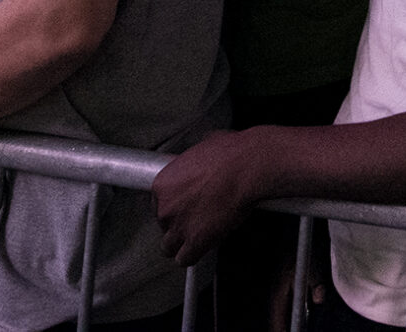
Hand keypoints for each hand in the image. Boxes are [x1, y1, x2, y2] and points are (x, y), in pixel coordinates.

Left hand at [154, 129, 281, 266]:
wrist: (248, 167)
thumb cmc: (232, 154)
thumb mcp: (205, 146)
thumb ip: (195, 159)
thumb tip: (202, 158)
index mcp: (163, 183)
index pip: (157, 203)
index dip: (173, 206)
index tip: (183, 207)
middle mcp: (165, 206)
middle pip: (163, 224)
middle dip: (179, 223)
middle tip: (195, 218)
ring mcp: (179, 226)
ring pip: (169, 246)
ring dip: (181, 243)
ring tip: (194, 238)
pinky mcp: (195, 241)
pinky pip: (185, 259)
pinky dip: (193, 256)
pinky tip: (201, 249)